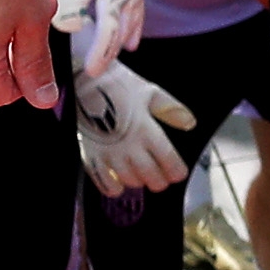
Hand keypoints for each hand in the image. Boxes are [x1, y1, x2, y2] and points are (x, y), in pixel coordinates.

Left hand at [54, 0, 146, 69]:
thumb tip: (69, 29)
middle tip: (98, 69)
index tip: (91, 70)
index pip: (108, 33)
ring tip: (124, 51)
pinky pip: (135, 11)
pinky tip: (131, 34)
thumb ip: (73, 4)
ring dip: (123, 39)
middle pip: (121, 32)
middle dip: (110, 52)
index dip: (100, 54)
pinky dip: (132, 25)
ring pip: (131, 22)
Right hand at [70, 52, 197, 194]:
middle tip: (161, 178)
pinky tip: (118, 183)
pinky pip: (104, 182)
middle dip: (160, 180)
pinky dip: (114, 187)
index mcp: (146, 129)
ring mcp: (109, 153)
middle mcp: (129, 145)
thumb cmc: (115, 84)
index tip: (178, 174)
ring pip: (130, 180)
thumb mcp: (148, 91)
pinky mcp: (90, 156)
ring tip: (142, 177)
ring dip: (139, 181)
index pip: (168, 160)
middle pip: (151, 175)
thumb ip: (170, 109)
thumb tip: (190, 123)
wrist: (79, 82)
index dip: (176, 171)